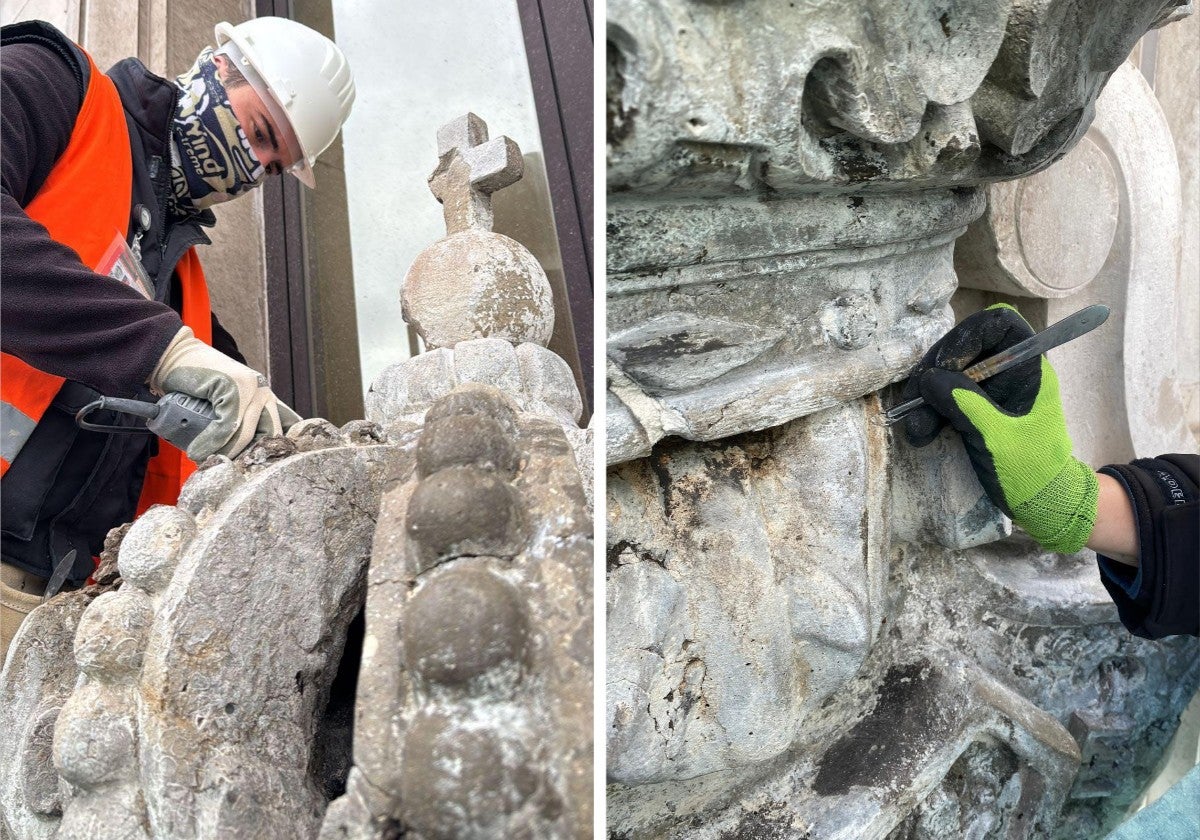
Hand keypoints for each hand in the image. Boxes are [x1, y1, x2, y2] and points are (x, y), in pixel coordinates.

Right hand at [149, 327, 300, 460]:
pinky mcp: (234, 386)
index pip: (287, 428)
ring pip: (247, 433)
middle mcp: (264, 391)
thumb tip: (243, 460)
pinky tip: (198, 450)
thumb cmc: (196, 388)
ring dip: (227, 453)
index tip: (255, 466)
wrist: (172, 359)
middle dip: (248, 457)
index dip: (273, 450)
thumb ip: (240, 425)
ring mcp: (251, 387)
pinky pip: (228, 424)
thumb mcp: (224, 409)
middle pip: (269, 435)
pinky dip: (212, 442)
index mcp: (267, 398)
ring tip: (208, 461)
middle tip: (228, 470)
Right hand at [900, 303, 1097, 552]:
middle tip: (916, 398)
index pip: (999, 324)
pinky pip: (947, 397)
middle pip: (965, 347)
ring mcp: (990, 391)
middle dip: (936, 371)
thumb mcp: (998, 439)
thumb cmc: (1033, 472)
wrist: (1044, 506)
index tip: (945, 365)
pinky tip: (920, 431)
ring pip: (950, 373)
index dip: (967, 335)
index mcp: (1029, 369)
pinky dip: (930, 410)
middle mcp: (1008, 372)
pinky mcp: (976, 410)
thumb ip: (966, 405)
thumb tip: (930, 379)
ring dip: (927, 395)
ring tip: (916, 428)